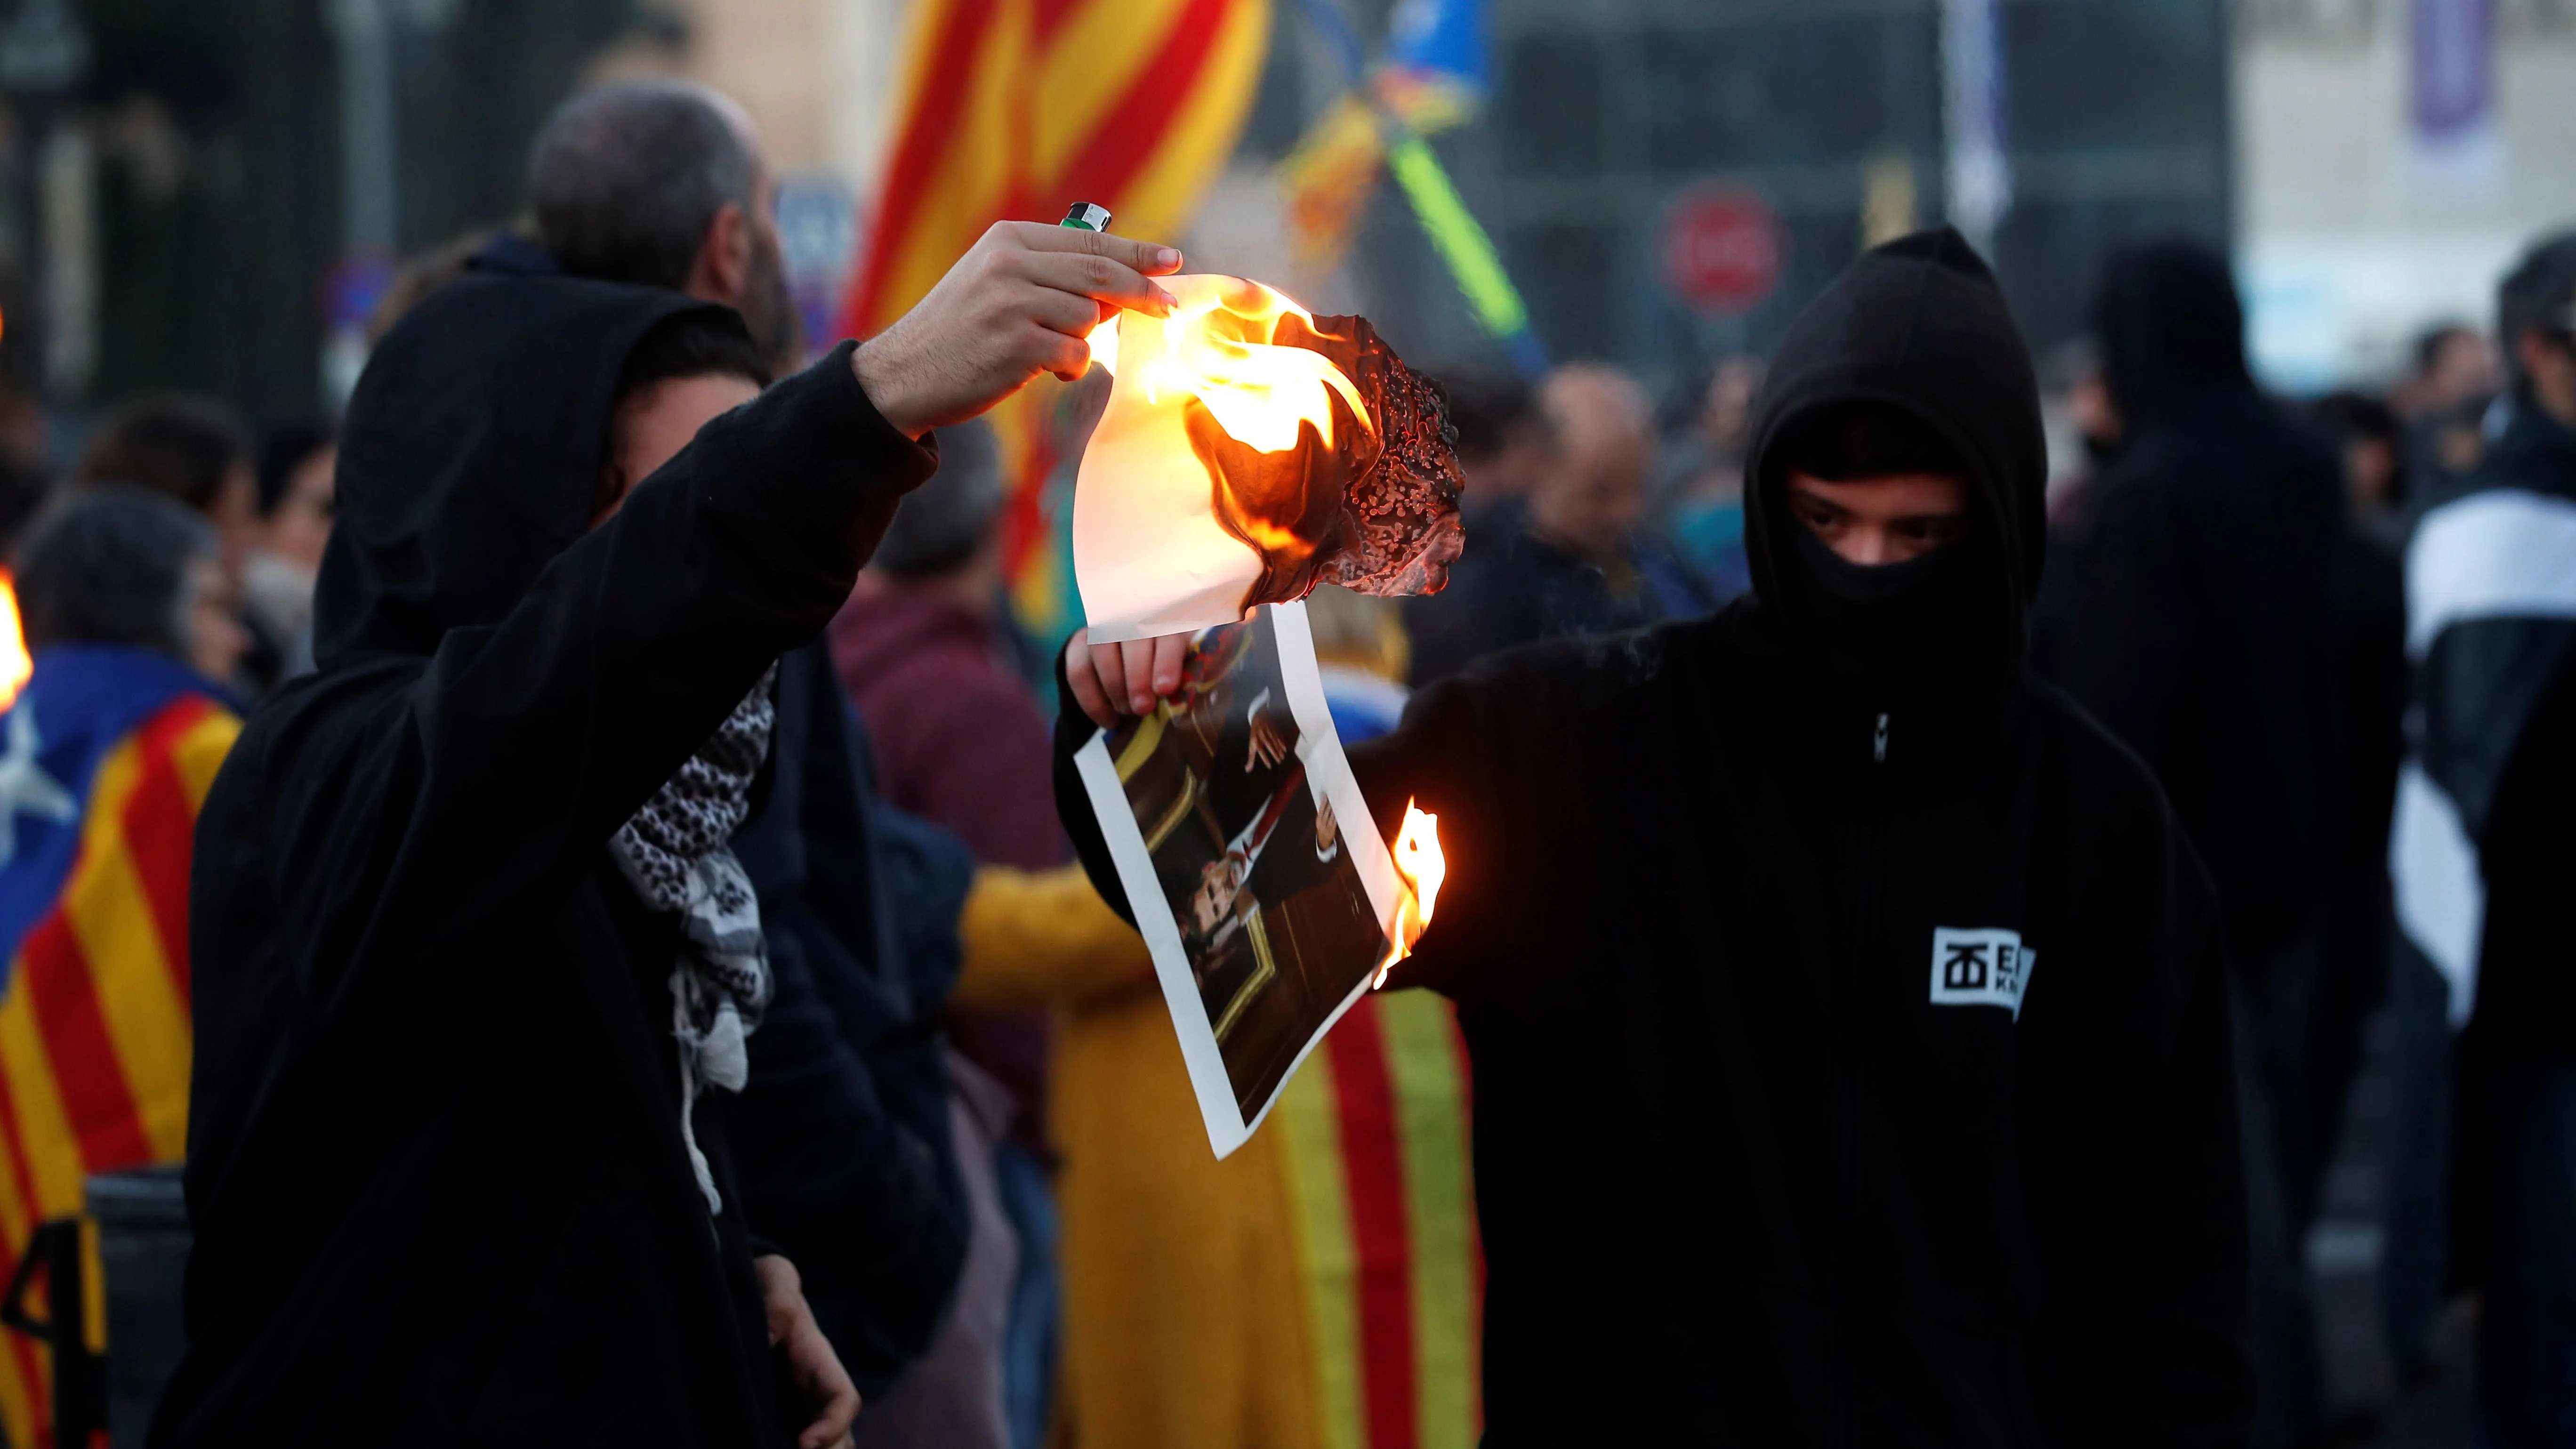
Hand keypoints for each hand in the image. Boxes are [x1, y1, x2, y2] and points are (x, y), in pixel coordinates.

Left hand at [755, 1255, 859, 1448]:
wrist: (749, 1289)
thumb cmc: (766, 1283)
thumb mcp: (774, 1279)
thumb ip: (778, 1299)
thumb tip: (770, 1337)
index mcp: (819, 1361)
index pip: (843, 1399)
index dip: (832, 1426)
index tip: (804, 1443)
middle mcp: (814, 1390)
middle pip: (841, 1436)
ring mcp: (796, 1406)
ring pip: (824, 1444)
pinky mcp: (773, 1414)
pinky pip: (788, 1441)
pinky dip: (781, 1447)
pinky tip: (757, 1445)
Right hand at [852, 222, 1182, 436]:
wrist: (903, 374)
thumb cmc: (960, 332)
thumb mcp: (996, 282)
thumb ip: (1051, 274)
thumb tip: (1121, 284)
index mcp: (1008, 239)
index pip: (1090, 242)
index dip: (1137, 253)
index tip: (1172, 261)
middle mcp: (1010, 263)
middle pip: (1101, 273)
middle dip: (1142, 292)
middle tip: (1169, 308)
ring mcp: (1012, 302)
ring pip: (1089, 317)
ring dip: (1084, 342)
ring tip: (1051, 354)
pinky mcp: (1015, 344)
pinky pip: (1075, 354)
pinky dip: (1071, 367)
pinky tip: (1045, 371)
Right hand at [1064, 626, 1191, 726]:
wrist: (1136, 656)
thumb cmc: (1170, 665)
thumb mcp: (1184, 662)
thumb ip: (1186, 673)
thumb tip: (1185, 699)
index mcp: (1168, 618)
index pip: (1166, 633)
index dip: (1166, 660)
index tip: (1165, 688)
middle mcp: (1133, 615)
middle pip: (1131, 639)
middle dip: (1137, 678)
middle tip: (1143, 707)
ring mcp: (1102, 627)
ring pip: (1101, 649)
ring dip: (1114, 686)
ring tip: (1128, 712)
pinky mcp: (1079, 645)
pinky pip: (1078, 671)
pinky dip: (1092, 701)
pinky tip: (1110, 721)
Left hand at [1246, 714, 1289, 771]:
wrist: (1258, 716)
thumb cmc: (1255, 734)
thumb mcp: (1251, 744)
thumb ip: (1251, 758)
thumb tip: (1248, 769)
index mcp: (1255, 739)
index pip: (1260, 749)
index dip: (1265, 758)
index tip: (1269, 765)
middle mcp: (1262, 735)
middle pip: (1269, 745)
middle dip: (1274, 754)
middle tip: (1279, 761)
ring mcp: (1268, 731)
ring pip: (1274, 742)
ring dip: (1279, 750)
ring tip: (1282, 757)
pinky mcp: (1273, 729)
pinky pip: (1278, 737)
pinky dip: (1281, 743)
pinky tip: (1284, 749)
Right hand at [1315, 797, 1337, 851]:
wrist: (1323, 842)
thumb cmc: (1322, 829)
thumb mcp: (1319, 822)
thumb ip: (1322, 814)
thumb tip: (1325, 803)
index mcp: (1318, 820)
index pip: (1321, 809)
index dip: (1323, 802)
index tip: (1326, 796)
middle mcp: (1321, 823)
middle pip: (1326, 811)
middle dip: (1330, 804)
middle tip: (1333, 797)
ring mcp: (1327, 827)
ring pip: (1332, 815)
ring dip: (1334, 808)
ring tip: (1337, 802)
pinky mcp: (1332, 829)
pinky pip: (1335, 821)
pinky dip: (1337, 815)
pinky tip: (1340, 811)